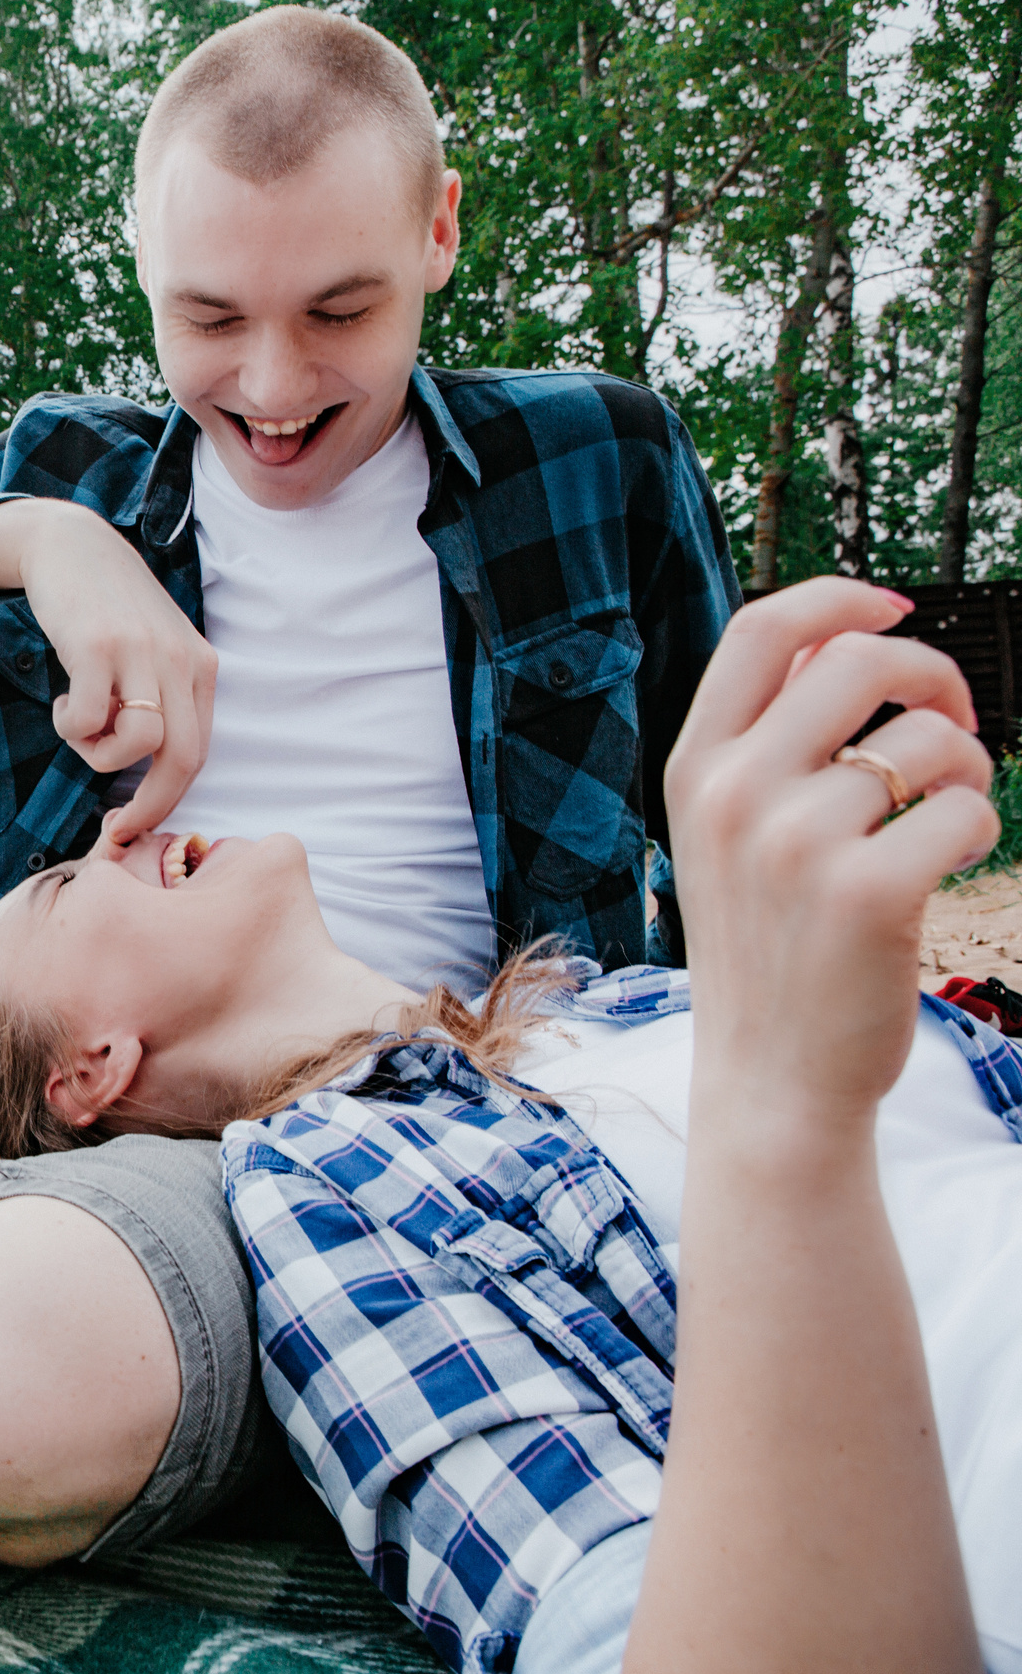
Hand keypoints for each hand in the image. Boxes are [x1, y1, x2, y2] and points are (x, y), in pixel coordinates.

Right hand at [0, 498, 213, 840]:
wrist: (72, 545)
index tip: (137, 823)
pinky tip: (66, 702)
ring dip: (100, 755)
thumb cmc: (108, 608)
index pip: (200, 753)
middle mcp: (178, 660)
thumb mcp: (153, 649)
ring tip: (81, 727)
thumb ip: (162, 696)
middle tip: (117, 826)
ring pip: (140, 743)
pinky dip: (73, 728)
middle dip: (149, 806)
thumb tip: (149, 767)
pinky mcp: (98, 646)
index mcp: (199, 666)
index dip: (170, 800)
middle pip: (181, 759)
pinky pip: (91, 719)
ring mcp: (140, 652)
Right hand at [665, 577, 999, 1132]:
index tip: (895, 605)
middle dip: (931, 673)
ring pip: (929, 741)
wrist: (770, 1076)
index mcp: (695, 768)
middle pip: (858, 658)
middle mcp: (735, 793)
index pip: (761, 629)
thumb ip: (767, 743)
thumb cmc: (769, 947)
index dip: (840, 596)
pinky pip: (966, 810)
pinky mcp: (865, 891)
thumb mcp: (729, 835)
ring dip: (967, 770)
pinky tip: (946, 868)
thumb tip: (847, 636)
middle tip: (950, 719)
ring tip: (945, 820)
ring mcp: (794, 841)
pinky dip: (978, 833)